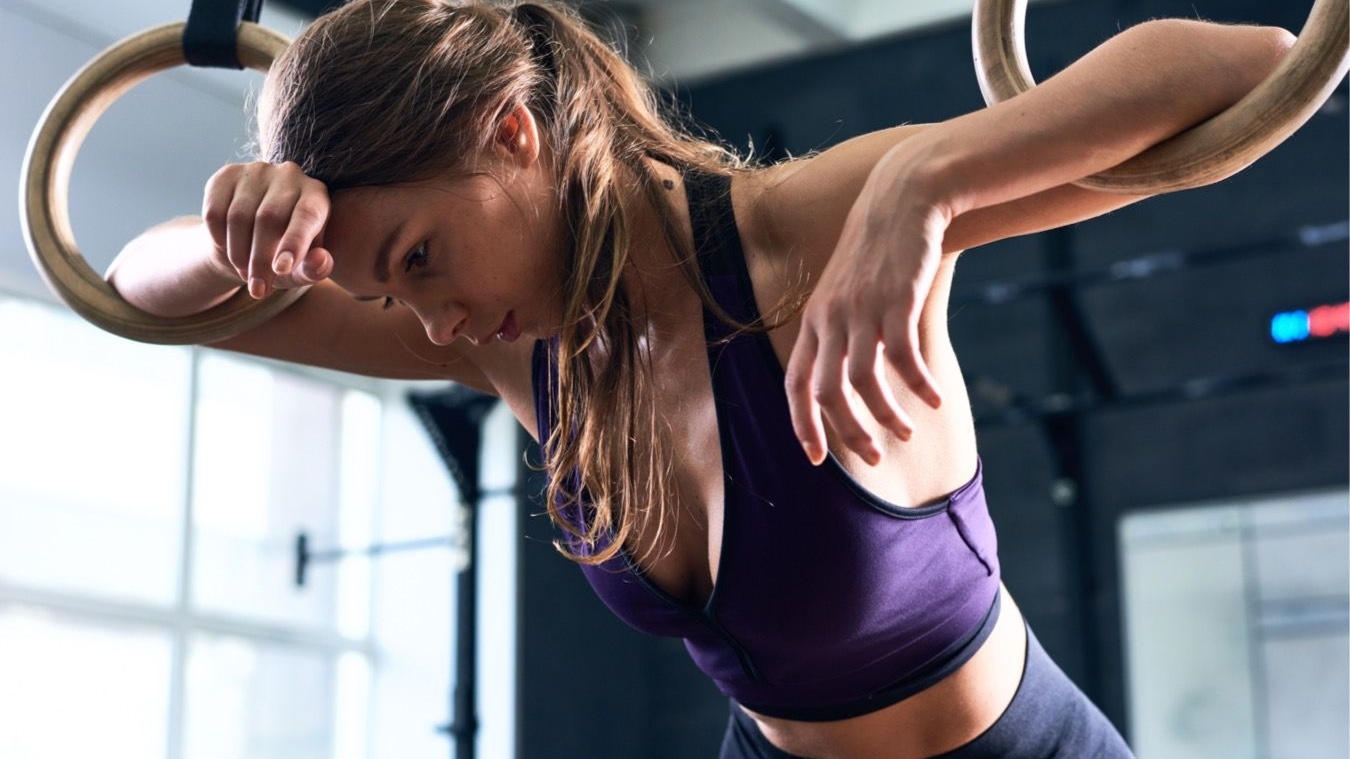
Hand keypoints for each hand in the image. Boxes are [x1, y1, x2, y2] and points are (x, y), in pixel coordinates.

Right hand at [202, 161, 332, 297]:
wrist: (251, 239)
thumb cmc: (288, 256)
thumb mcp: (303, 268)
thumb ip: (316, 268)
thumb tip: (320, 260)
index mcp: (317, 195)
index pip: (306, 216)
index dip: (294, 243)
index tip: (281, 270)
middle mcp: (290, 175)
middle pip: (270, 218)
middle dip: (261, 260)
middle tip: (258, 289)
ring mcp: (257, 171)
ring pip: (239, 216)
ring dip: (238, 253)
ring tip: (244, 272)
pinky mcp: (227, 174)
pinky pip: (215, 210)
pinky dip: (218, 238)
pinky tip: (227, 249)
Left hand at [784, 154, 949, 465]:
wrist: (902, 197)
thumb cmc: (879, 253)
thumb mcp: (846, 292)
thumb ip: (842, 333)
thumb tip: (851, 384)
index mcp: (813, 321)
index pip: (796, 384)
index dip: (803, 425)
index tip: (817, 458)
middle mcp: (830, 319)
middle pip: (827, 392)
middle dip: (848, 433)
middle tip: (874, 457)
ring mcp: (860, 309)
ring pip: (863, 382)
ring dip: (886, 416)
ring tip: (908, 432)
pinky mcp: (895, 300)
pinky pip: (903, 359)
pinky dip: (918, 386)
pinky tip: (935, 401)